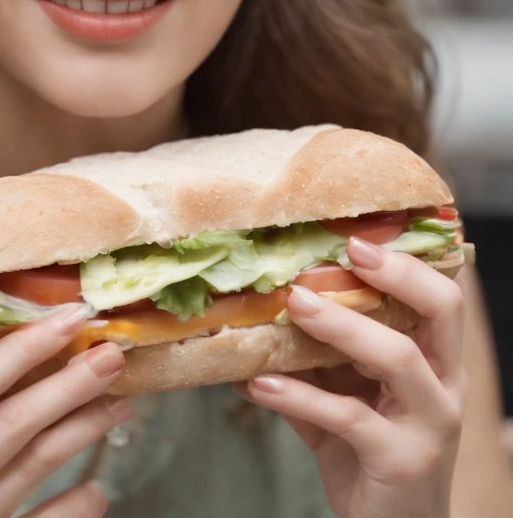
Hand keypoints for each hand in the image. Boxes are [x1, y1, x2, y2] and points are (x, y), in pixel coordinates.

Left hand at [234, 236, 467, 517]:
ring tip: (294, 305)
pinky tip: (259, 384)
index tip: (362, 234)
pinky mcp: (402, 460)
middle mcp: (444, 385)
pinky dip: (300, 395)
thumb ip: (312, 362)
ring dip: (342, 326)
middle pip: (442, 312)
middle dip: (399, 274)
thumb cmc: (369, 457)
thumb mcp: (344, 398)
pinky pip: (351, 417)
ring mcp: (430, 423)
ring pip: (398, 358)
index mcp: (437, 360)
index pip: (442, 296)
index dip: (409, 260)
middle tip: (350, 251)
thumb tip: (251, 318)